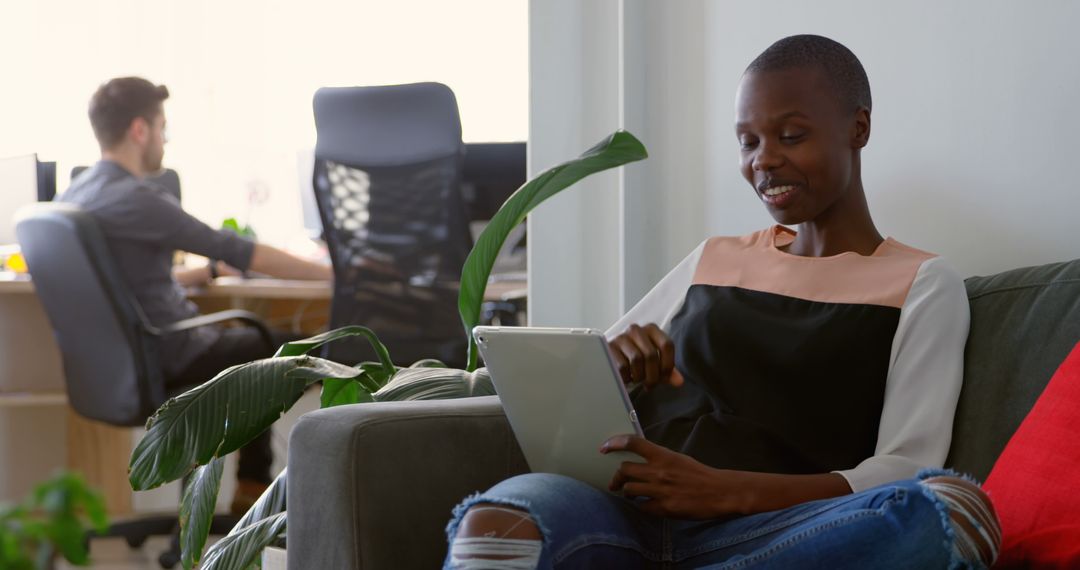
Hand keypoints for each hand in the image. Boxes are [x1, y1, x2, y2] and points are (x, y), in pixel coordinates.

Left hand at [601, 435, 748, 518]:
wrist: (720, 492)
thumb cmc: (700, 474)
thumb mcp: (678, 459)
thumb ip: (660, 459)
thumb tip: (642, 460)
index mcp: (663, 456)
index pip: (633, 443)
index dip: (615, 443)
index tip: (604, 448)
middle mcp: (659, 471)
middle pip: (624, 470)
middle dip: (617, 476)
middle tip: (616, 482)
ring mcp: (660, 490)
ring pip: (629, 489)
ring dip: (627, 492)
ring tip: (631, 495)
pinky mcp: (664, 508)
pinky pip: (642, 507)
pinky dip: (642, 506)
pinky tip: (646, 505)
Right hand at [608, 323, 684, 388]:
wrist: (610, 357)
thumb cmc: (635, 359)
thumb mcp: (653, 363)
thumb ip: (666, 369)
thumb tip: (679, 381)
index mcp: (651, 329)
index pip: (667, 345)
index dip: (668, 365)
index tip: (664, 378)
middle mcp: (636, 329)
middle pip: (651, 355)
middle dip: (653, 375)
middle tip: (650, 384)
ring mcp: (620, 337)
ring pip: (637, 360)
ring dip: (639, 376)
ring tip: (637, 380)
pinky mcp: (608, 348)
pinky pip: (622, 366)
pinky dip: (627, 377)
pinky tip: (627, 379)